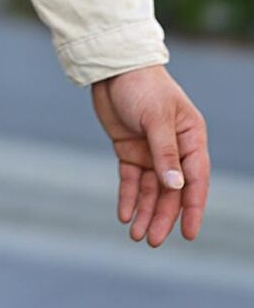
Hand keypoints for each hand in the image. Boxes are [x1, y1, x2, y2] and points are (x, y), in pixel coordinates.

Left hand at [90, 64, 208, 245]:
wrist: (113, 67)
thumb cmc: (142, 86)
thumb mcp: (155, 118)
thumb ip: (165, 152)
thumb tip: (176, 187)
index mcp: (191, 139)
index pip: (195, 180)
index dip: (192, 208)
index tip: (188, 234)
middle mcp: (174, 149)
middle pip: (172, 191)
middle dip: (163, 216)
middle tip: (152, 241)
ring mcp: (151, 151)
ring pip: (152, 189)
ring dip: (145, 211)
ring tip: (136, 235)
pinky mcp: (130, 150)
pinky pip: (132, 180)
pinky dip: (129, 197)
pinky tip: (124, 214)